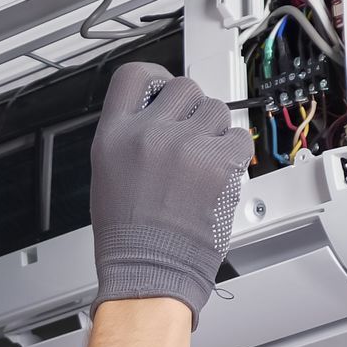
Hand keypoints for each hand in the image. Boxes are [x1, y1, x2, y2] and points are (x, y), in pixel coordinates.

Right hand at [88, 62, 253, 328]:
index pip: (135, 76)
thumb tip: (157, 114)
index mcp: (115, 134)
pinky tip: (219, 173)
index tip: (164, 88)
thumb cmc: (127, 236)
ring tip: (203, 162)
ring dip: (215, 132)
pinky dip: (235, 154)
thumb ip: (130, 136)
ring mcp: (185, 144)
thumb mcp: (107, 173)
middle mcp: (149, 132)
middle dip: (192, 109)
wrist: (149, 270)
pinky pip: (239, 138)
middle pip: (184, 87)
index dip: (156, 79)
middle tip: (190, 136)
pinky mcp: (217, 162)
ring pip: (216, 110)